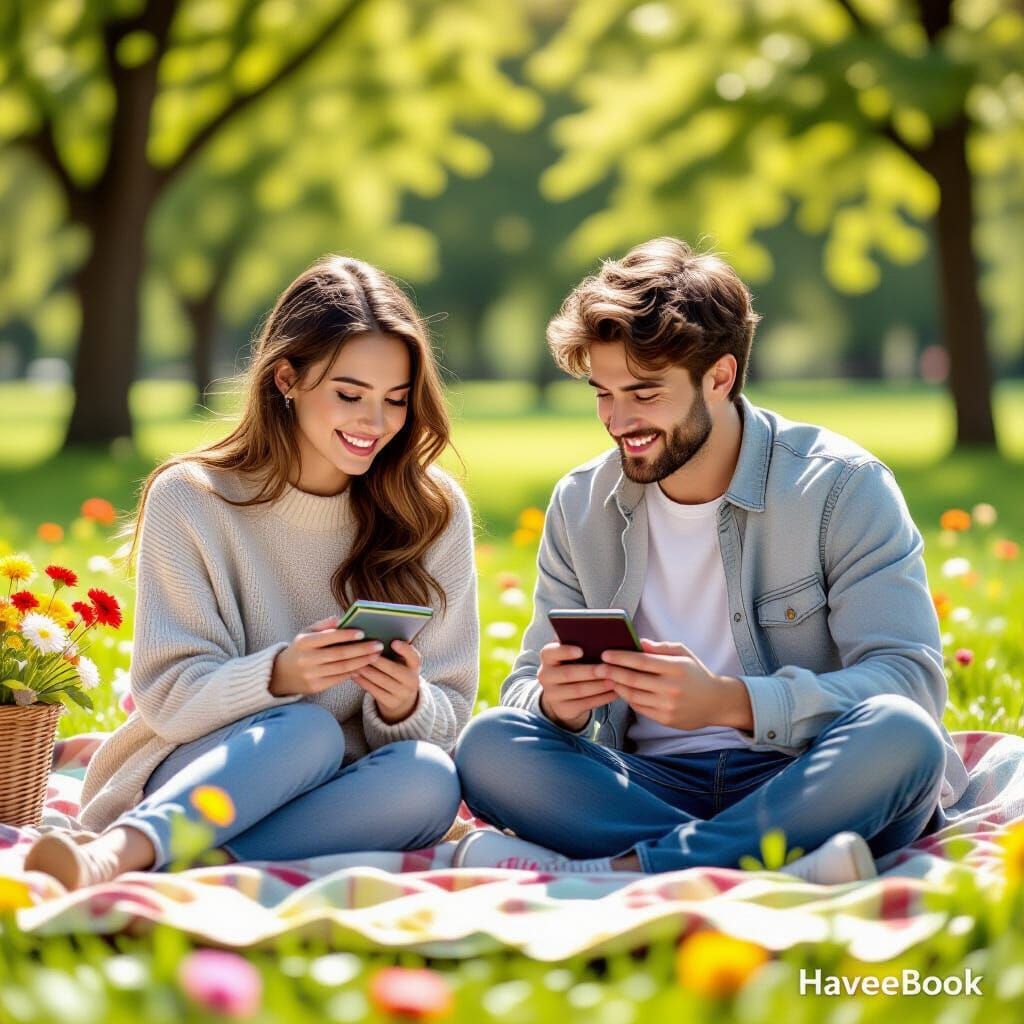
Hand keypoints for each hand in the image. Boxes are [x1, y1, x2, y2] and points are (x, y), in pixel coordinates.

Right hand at [269, 617, 384, 696]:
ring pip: (342, 668)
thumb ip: (324, 625)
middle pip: (340, 654)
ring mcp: (311, 675)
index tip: (363, 632)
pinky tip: (365, 666)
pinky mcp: (316, 687)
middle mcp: (307, 659)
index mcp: (304, 642)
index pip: (329, 637)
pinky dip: (353, 672)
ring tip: (376, 655)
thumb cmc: (301, 649)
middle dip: (362, 649)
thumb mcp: (307, 633)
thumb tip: (342, 619)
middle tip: (378, 645)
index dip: (346, 635)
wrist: (282, 674)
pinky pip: (339, 679)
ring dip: (362, 661)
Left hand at [352, 639, 422, 723]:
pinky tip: (353, 674)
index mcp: (415, 666)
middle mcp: (412, 681)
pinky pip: (373, 690)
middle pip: (393, 669)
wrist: (403, 700)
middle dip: (376, 660)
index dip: (405, 650)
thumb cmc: (398, 672)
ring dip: (365, 670)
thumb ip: (395, 651)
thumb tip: (377, 637)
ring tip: (353, 661)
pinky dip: (362, 681)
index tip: (394, 642)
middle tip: (361, 650)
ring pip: (380, 680)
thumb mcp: (402, 662)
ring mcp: (401, 694)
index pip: (414, 657)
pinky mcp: (390, 703)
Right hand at [537, 641, 616, 730]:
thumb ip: (579, 644)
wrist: (562, 696)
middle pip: (568, 673)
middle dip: (589, 671)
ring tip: (615, 681)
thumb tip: (600, 635)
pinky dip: (602, 698)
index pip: (550, 652)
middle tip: (607, 668)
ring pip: (578, 690)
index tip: (581, 650)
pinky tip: (615, 693)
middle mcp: (545, 676)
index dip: (565, 651)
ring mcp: (552, 695)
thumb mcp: (571, 655)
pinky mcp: (564, 710)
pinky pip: (585, 704)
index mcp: (547, 657)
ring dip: (598, 686)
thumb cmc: (573, 666)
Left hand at [597, 639, 752, 731]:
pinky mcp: (665, 719)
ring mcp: (668, 706)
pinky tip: (620, 690)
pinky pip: (639, 708)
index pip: (642, 661)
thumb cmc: (696, 673)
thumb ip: (660, 648)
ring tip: (605, 678)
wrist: (716, 702)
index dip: (621, 657)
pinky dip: (627, 698)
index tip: (605, 654)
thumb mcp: (684, 654)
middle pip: (634, 679)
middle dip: (612, 672)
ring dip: (616, 686)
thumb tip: (638, 642)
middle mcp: (672, 688)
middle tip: (596, 667)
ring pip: (633, 695)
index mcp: (676, 668)